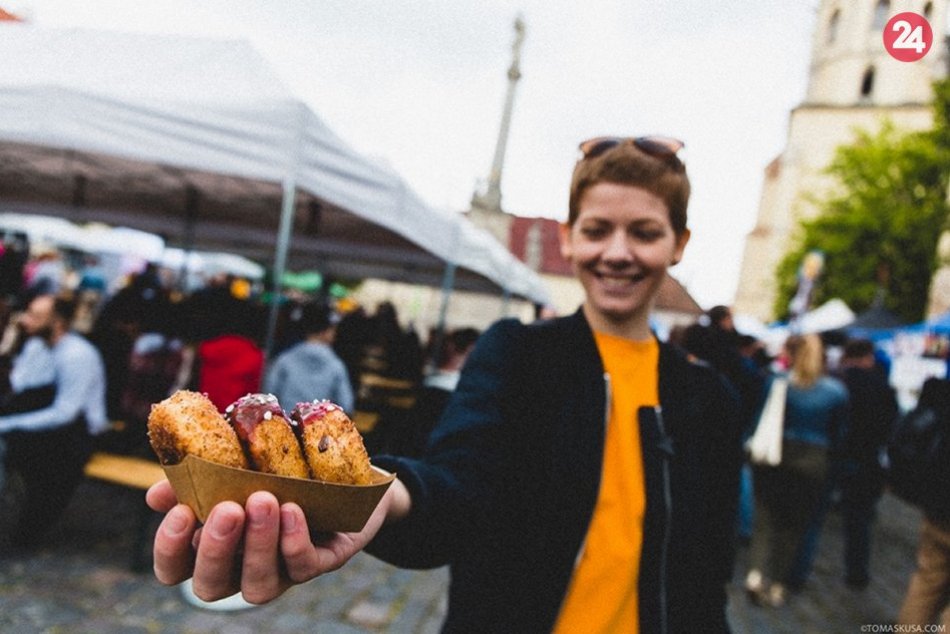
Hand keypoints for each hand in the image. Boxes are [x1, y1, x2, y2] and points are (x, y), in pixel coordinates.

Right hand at [146, 479, 404, 603]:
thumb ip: (197, 476)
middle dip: (215, 549)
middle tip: (228, 509)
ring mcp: (281, 572)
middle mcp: (242, 568)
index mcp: (213, 546)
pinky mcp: (320, 563)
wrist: (341, 472)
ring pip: (258, 586)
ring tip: (264, 500)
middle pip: (211, 585)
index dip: (169, 549)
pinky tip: (293, 510)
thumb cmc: (277, 470)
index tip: (179, 512)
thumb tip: (157, 494)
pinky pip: (304, 566)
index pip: (174, 568)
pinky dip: (294, 540)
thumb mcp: (235, 464)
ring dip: (258, 544)